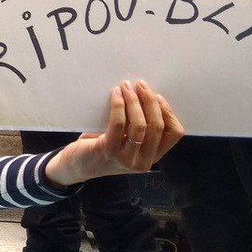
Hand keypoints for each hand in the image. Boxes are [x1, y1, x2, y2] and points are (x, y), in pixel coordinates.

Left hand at [45, 81, 183, 185]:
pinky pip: (119, 123)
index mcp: (152, 157)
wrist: (77, 166)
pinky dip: (119, 105)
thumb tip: (146, 94)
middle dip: (150, 101)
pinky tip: (115, 94)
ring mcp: (127, 159)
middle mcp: (144, 162)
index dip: (168, 112)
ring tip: (126, 87)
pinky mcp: (110, 151)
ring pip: (140, 124)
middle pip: (158, 126)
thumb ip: (140, 126)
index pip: (175, 134)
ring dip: (134, 101)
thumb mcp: (127, 141)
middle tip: (140, 85)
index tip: (157, 96)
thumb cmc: (103, 147)